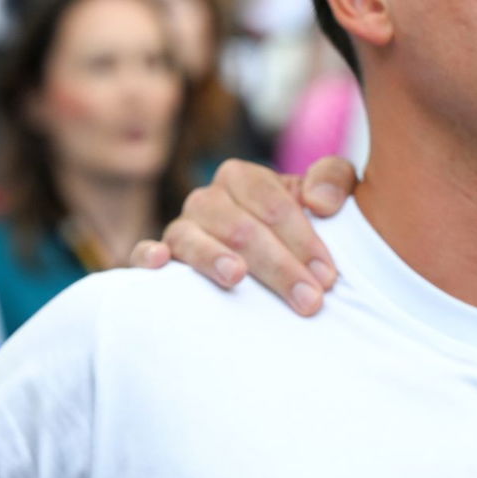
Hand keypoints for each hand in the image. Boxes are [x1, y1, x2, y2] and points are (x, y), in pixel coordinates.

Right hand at [130, 157, 356, 314]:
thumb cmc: (299, 227)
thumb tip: (320, 202)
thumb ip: (334, 182)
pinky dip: (147, 255)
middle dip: (278, 264)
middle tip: (309, 300)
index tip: (328, 275)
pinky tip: (161, 263)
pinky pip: (142, 252)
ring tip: (237, 277)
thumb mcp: (325, 197)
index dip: (302, 238)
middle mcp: (206, 199)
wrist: (267, 257)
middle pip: (239, 226)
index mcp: (241, 177)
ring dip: (215, 258)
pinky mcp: (160, 256)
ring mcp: (180, 228)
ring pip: (192, 238)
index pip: (271, 203)